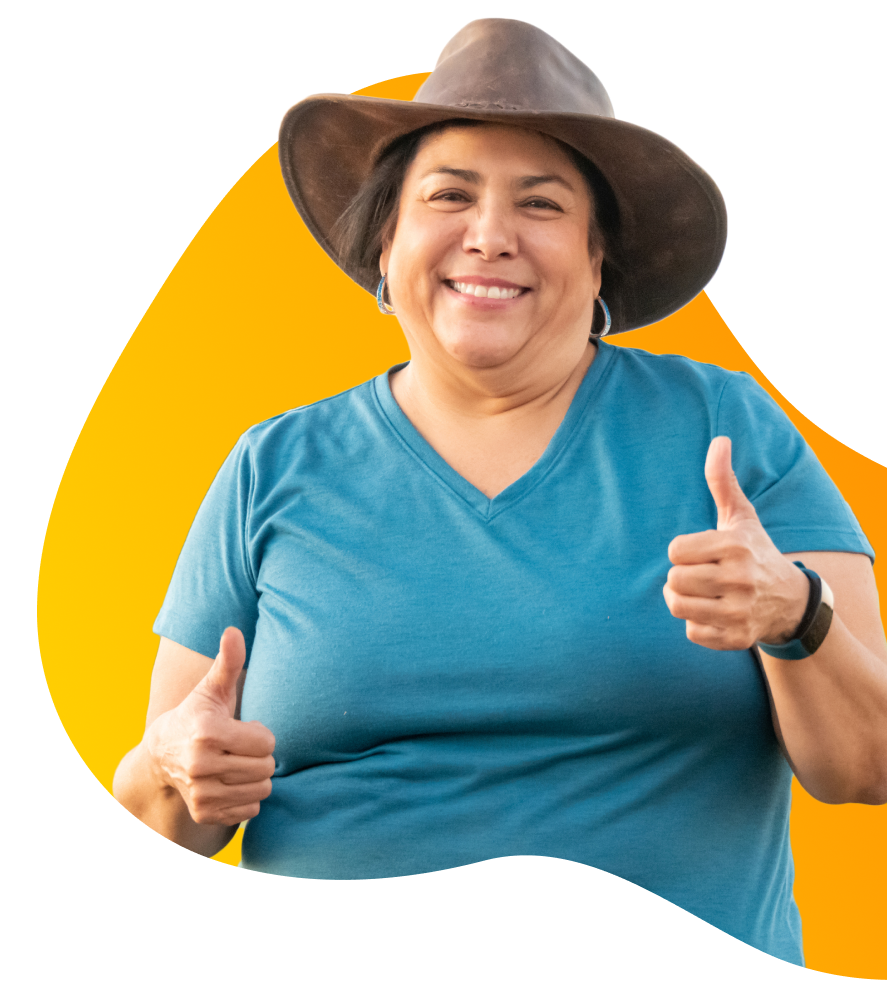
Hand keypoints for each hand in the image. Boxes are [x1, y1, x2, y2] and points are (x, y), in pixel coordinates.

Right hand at [145, 627, 275, 824]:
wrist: (162, 754)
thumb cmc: (197, 714)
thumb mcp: (212, 688)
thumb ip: (228, 661)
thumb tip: (234, 630)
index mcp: (207, 733)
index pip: (266, 742)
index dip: (261, 734)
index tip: (244, 729)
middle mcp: (200, 766)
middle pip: (266, 767)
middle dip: (260, 756)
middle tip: (241, 747)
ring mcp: (201, 793)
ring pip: (261, 790)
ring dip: (256, 777)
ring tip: (237, 763)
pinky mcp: (204, 813)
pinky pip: (250, 810)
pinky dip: (246, 798)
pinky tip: (230, 782)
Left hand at [663, 437, 809, 650]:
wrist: (791, 602)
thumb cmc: (755, 552)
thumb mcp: (741, 517)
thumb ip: (722, 482)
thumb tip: (719, 441)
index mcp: (735, 546)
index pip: (675, 551)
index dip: (682, 552)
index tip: (700, 553)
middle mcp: (739, 579)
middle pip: (673, 580)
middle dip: (680, 576)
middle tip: (699, 575)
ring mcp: (739, 611)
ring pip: (678, 607)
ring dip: (683, 600)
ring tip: (700, 594)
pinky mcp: (737, 638)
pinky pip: (692, 633)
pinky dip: (697, 625)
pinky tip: (714, 614)